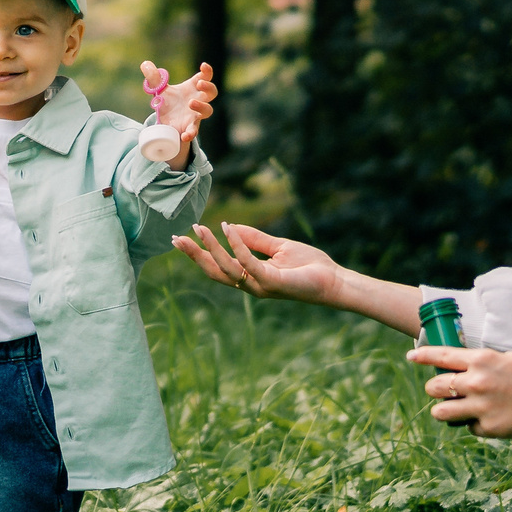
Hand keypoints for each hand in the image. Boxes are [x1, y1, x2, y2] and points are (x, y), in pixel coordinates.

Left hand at [143, 60, 215, 157]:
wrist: (165, 121)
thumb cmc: (168, 102)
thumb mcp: (160, 89)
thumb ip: (154, 78)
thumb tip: (145, 64)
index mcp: (192, 88)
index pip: (205, 77)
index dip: (207, 71)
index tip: (203, 66)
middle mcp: (198, 100)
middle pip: (212, 92)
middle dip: (208, 87)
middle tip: (199, 84)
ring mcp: (195, 114)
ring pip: (208, 110)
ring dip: (202, 106)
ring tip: (190, 103)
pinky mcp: (189, 127)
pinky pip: (194, 130)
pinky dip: (191, 133)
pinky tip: (185, 135)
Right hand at [171, 221, 348, 307]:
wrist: (335, 281)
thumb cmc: (310, 266)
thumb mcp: (278, 247)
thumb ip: (255, 239)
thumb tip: (230, 225)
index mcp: (251, 278)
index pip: (219, 267)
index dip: (201, 254)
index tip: (185, 236)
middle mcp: (252, 285)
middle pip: (215, 272)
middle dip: (195, 256)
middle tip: (176, 239)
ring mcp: (261, 286)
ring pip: (228, 269)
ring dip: (212, 248)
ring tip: (199, 229)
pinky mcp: (273, 283)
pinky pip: (249, 263)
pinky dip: (237, 246)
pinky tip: (229, 228)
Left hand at [406, 345, 511, 447]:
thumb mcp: (507, 359)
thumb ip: (482, 364)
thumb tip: (461, 369)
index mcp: (481, 360)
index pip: (441, 356)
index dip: (423, 356)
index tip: (411, 357)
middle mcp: (476, 382)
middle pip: (434, 387)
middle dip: (435, 389)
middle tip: (443, 391)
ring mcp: (480, 407)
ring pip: (441, 413)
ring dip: (445, 411)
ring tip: (457, 410)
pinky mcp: (489, 428)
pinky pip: (469, 427)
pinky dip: (476, 424)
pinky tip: (494, 419)